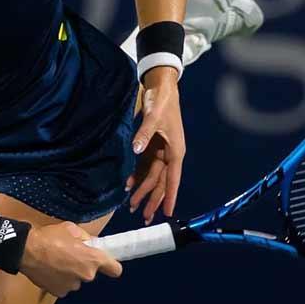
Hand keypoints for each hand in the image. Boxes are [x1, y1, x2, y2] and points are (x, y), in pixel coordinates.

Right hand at [19, 221, 122, 296]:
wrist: (26, 250)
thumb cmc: (50, 237)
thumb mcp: (71, 229)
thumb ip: (85, 238)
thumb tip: (90, 243)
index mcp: (92, 259)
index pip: (115, 269)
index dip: (111, 265)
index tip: (105, 262)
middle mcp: (86, 275)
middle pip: (91, 272)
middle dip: (84, 264)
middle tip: (70, 254)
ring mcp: (72, 286)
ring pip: (77, 279)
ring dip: (71, 272)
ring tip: (57, 261)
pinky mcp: (59, 292)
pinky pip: (65, 285)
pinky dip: (60, 279)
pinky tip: (51, 269)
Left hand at [127, 71, 185, 224]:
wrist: (161, 87)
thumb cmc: (162, 102)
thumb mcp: (154, 117)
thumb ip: (145, 134)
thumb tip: (136, 149)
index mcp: (175, 151)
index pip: (172, 179)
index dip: (169, 197)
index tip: (167, 214)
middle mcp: (169, 155)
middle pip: (161, 182)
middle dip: (152, 199)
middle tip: (142, 216)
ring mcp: (161, 151)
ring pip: (152, 176)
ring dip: (143, 190)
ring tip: (133, 205)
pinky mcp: (152, 146)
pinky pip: (145, 165)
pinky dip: (137, 176)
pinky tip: (129, 185)